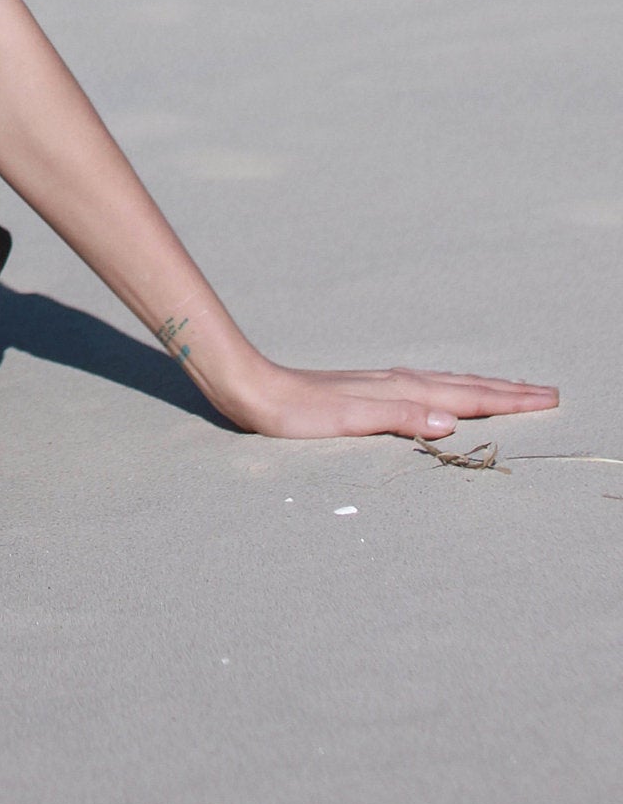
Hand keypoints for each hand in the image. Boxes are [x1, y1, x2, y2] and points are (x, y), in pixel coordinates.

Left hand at [225, 361, 558, 440]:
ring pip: (447, 384)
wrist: (255, 391)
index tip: (548, 398)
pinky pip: (427, 389)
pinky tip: (445, 395)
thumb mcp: (350, 419)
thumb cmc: (299, 412)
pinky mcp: (368, 393)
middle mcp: (397, 382)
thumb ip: (400, 417)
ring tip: (511, 390)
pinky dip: (451, 391)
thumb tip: (452, 420)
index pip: (467, 396)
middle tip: (548, 392)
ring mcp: (384, 385)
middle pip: (465, 385)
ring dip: (482, 389)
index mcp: (401, 390)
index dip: (508, 400)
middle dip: (507, 391)